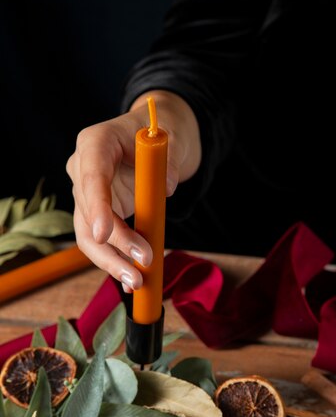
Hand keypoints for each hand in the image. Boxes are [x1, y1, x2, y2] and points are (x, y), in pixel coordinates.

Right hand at [66, 90, 200, 290]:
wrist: (156, 142)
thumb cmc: (161, 135)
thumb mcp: (171, 137)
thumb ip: (169, 159)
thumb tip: (167, 186)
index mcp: (95, 142)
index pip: (91, 176)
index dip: (96, 206)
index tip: (103, 234)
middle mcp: (82, 169)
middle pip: (88, 214)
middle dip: (113, 245)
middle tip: (140, 266)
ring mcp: (87, 194)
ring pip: (89, 235)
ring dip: (112, 262)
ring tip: (137, 282)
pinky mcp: (97, 215)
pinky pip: (102, 243)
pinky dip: (117, 262)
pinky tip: (132, 281)